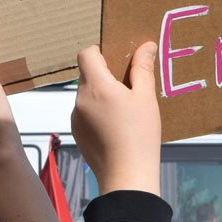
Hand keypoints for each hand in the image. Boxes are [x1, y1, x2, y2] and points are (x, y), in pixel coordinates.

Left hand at [73, 44, 160, 195]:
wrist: (127, 175)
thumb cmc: (139, 136)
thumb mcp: (146, 98)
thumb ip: (143, 69)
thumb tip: (146, 46)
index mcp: (97, 86)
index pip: (86, 54)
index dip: (100, 52)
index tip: (117, 59)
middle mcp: (80, 99)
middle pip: (87, 74)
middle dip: (106, 75)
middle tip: (128, 86)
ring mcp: (75, 117)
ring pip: (87, 94)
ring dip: (102, 95)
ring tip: (125, 111)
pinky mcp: (77, 132)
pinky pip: (85, 112)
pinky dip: (97, 112)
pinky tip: (116, 126)